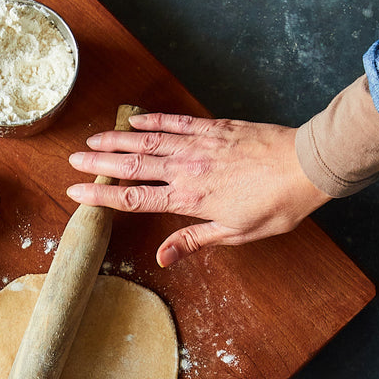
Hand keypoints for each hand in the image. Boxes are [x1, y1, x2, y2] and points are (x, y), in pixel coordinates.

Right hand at [67, 112, 330, 266]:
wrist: (306, 166)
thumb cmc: (275, 205)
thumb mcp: (235, 233)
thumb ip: (193, 240)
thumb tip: (161, 258)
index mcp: (188, 199)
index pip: (134, 198)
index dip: (102, 196)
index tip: (77, 193)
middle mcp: (186, 169)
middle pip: (133, 165)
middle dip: (99, 163)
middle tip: (73, 159)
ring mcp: (198, 145)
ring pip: (148, 140)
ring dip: (117, 139)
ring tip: (93, 139)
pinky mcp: (213, 127)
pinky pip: (175, 121)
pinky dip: (151, 120)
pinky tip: (134, 120)